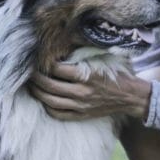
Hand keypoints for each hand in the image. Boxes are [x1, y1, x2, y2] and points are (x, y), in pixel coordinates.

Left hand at [27, 61, 151, 120]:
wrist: (130, 96)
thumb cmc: (115, 74)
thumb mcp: (101, 59)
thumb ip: (83, 53)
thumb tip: (63, 44)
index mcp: (86, 75)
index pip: (56, 69)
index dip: (44, 64)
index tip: (38, 60)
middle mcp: (82, 92)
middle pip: (49, 85)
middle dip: (35, 78)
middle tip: (29, 73)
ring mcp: (81, 105)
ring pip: (50, 101)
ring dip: (37, 93)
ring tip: (32, 87)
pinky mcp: (82, 115)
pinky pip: (58, 114)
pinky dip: (48, 107)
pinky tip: (44, 100)